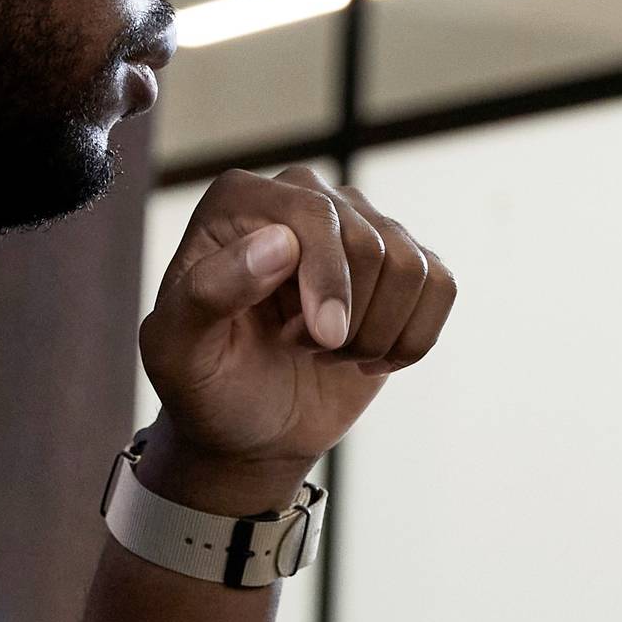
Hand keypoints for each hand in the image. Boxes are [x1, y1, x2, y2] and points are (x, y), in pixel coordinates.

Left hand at [136, 167, 455, 507]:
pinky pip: (442, 286)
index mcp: (242, 201)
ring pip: (411, 267)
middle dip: (347, 320)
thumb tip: (280, 240)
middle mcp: (303, 196)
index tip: (323, 339)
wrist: (247, 425)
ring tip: (329, 353)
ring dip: (377, 333)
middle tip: (302, 348)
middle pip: (371, 243)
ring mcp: (358, 226)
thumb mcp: (179, 349)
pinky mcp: (400, 263)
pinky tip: (368, 358)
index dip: (330, 279)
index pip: (316, 213)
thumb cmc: (205, 382)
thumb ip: (211, 292)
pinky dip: (412, 340)